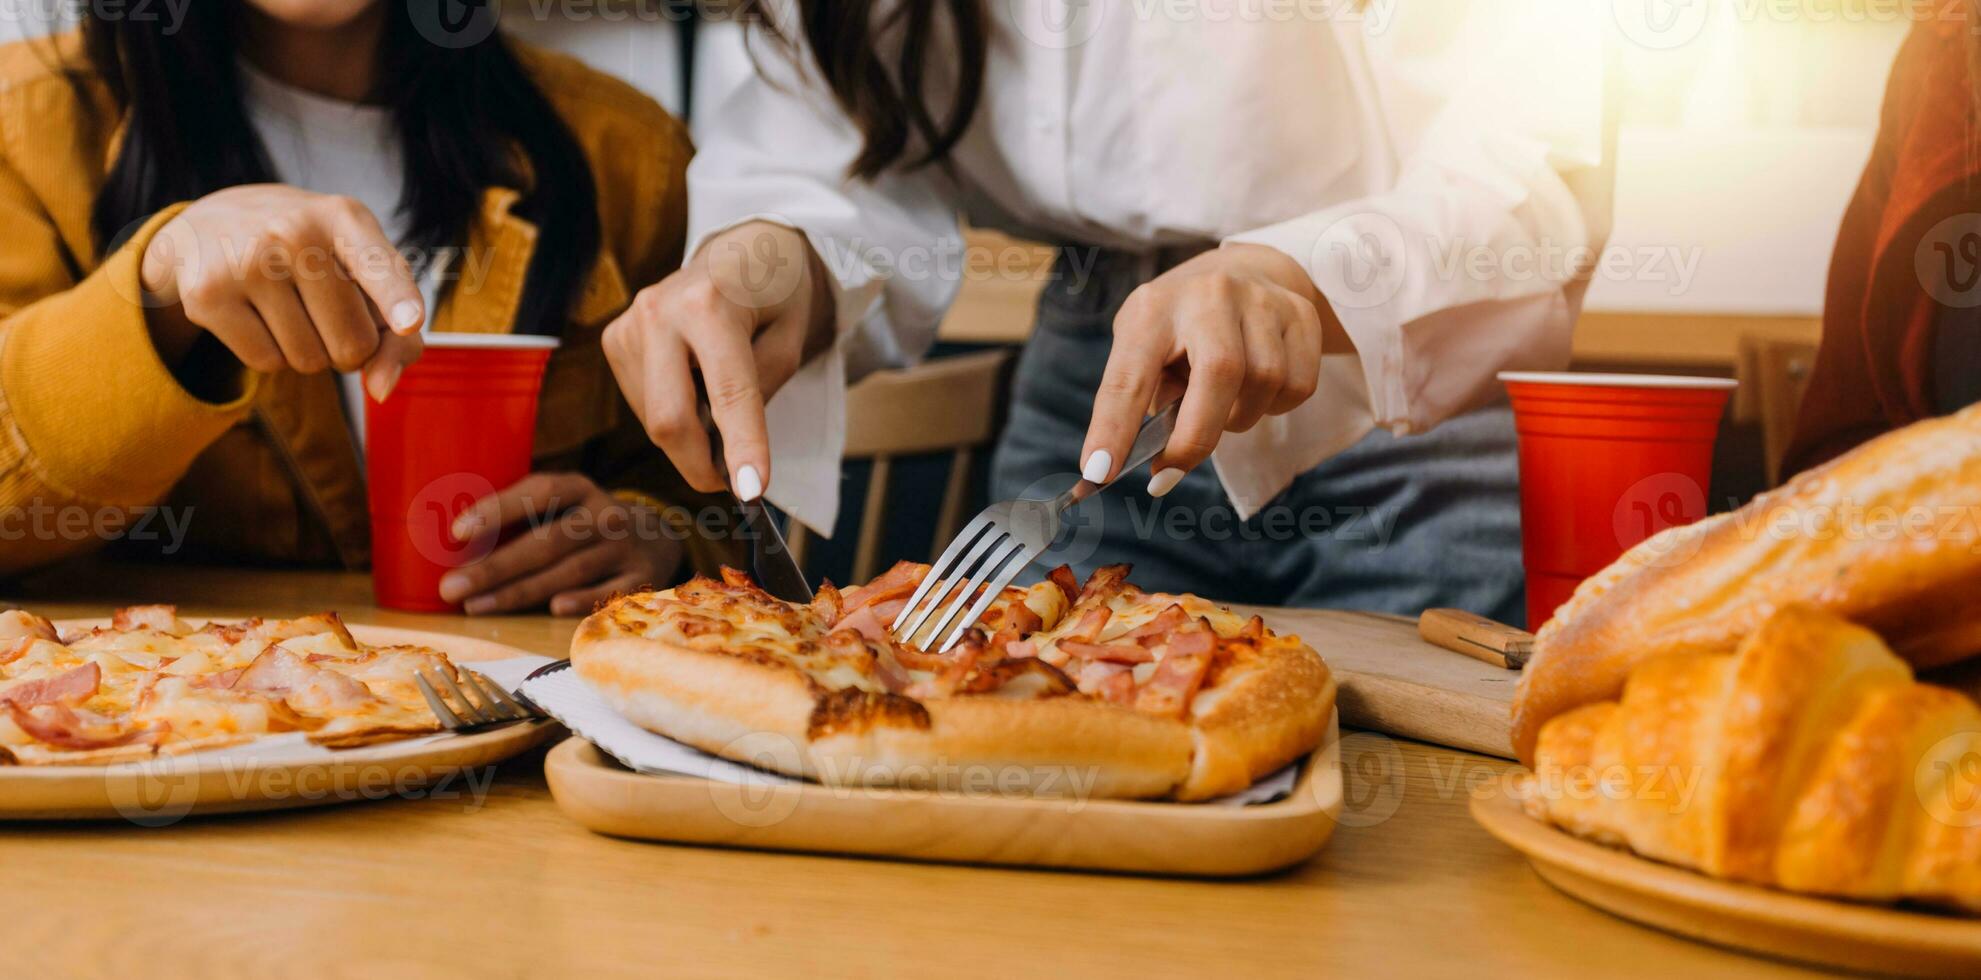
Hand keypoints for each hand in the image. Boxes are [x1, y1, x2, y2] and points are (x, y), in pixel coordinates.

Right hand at [140, 184, 425, 400]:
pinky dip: (271, 354)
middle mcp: (294, 232)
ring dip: (309, 351)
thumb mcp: (363, 273)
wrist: (211, 225)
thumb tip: (381, 390)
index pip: (379, 266)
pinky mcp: (208, 295)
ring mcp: (246, 262)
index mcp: (345, 219)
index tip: (410, 323)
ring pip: (309, 361)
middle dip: (349, 347)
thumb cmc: (312, 258)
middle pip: (354, 344)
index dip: (397, 299)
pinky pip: (267, 363)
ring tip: (289, 304)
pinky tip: (257, 313)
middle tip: (326, 310)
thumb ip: (396, 333)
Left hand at [436, 473, 683, 615]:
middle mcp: (605, 515)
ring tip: (474, 605)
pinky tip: (551, 608)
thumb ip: (522, 517)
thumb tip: (451, 541)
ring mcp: (626, 547)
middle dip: (496, 566)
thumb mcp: (562, 508)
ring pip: (570, 570)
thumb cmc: (584, 527)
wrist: (656, 542)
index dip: (499, 509)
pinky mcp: (643, 577)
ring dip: (520, 591)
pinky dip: (582, 599)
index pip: (539, 492)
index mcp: (579, 489)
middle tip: (451, 586)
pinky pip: (608, 591)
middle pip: (548, 541)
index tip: (457, 530)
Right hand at [603, 221, 834, 500]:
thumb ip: (763, 391)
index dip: (742, 446)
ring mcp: (629, 325)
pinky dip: (673, 414)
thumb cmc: (773, 294)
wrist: (738, 249)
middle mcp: (658, 311)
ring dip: (690, 436)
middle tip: (732, 481)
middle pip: (670, 419)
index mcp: (710, 303)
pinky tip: (693, 385)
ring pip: (654, 420)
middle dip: (700, 465)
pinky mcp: (614, 339)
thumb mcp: (791, 336)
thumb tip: (731, 455)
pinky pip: (643, 404)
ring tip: (720, 403)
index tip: (752, 492)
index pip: (728, 392)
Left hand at [1080, 243, 1343, 496]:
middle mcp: (1210, 295)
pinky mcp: (1300, 316)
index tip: (1097, 474)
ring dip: (1238, 418)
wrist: (1247, 272)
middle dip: (1196, 437)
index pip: (1129, 375)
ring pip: (1264, 385)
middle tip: (1172, 468)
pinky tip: (1256, 391)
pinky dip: (1274, 407)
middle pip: (1219, 374)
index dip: (1113, 428)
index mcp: (1155, 308)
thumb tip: (1160, 457)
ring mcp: (1262, 301)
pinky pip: (1296, 387)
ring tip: (1220, 406)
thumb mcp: (1145, 345)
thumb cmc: (1181, 326)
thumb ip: (1145, 395)